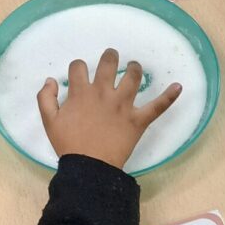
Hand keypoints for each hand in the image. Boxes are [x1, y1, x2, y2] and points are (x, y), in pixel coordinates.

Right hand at [37, 48, 181, 169]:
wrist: (89, 167)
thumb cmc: (68, 144)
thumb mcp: (49, 121)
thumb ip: (45, 98)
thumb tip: (51, 80)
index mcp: (81, 92)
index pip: (79, 67)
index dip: (78, 68)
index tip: (79, 74)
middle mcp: (103, 93)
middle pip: (108, 63)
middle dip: (110, 56)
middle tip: (112, 57)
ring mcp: (123, 105)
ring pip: (133, 77)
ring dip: (134, 68)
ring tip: (134, 66)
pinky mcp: (138, 119)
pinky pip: (157, 106)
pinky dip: (169, 96)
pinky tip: (179, 86)